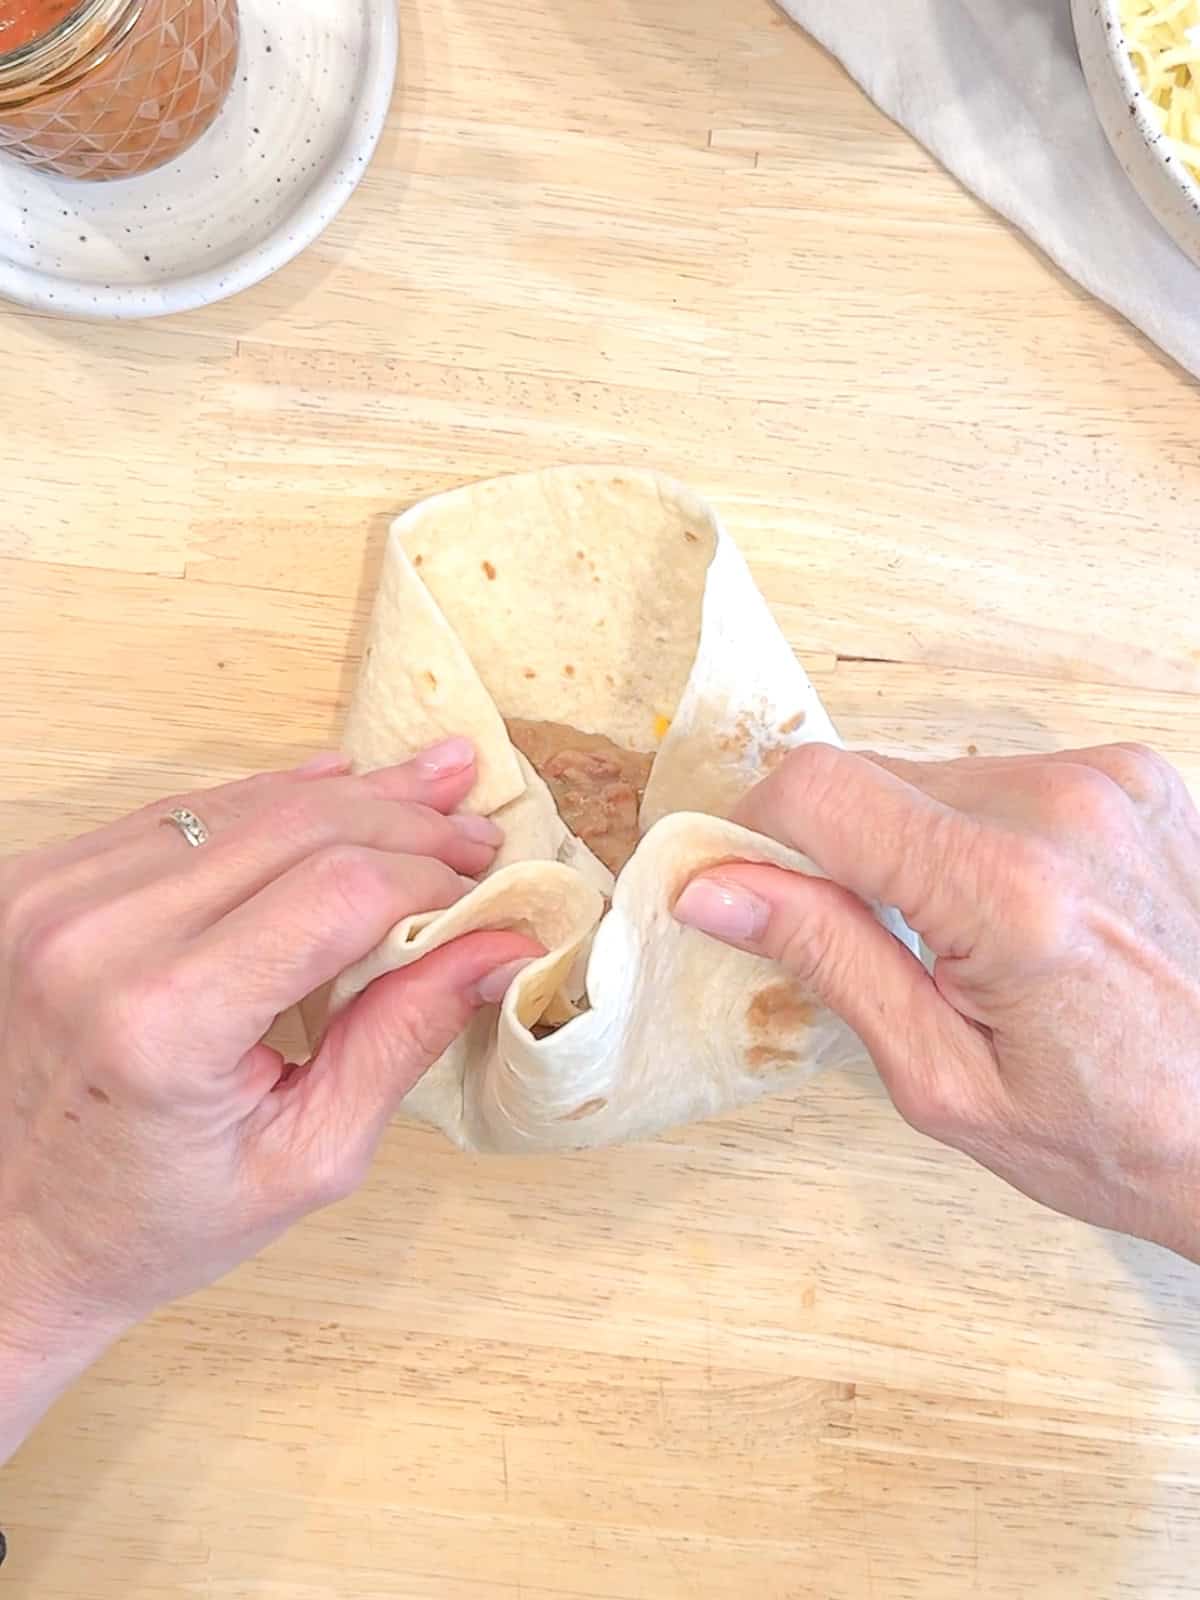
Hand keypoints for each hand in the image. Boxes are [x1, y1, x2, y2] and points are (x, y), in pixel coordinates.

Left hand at [0, 740, 535, 1459]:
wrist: (13, 1232)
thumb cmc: (155, 1218)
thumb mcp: (308, 1157)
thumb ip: (404, 1036)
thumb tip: (501, 947)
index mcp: (164, 1022)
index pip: (340, 891)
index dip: (431, 881)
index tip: (487, 900)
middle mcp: (98, 937)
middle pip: (299, 824)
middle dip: (407, 823)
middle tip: (479, 836)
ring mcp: (57, 896)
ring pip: (246, 802)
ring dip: (351, 796)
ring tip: (432, 793)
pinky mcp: (43, 879)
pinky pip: (187, 812)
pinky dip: (273, 800)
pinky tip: (339, 787)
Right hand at [675, 743, 1199, 1257]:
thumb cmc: (1118, 1132)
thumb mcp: (943, 1080)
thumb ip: (828, 960)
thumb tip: (716, 889)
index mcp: (1006, 891)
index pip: (819, 791)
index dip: (752, 831)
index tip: (740, 887)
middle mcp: (1062, 807)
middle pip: (869, 778)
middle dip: (833, 852)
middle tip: (859, 944)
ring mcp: (1108, 782)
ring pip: (929, 776)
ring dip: (906, 843)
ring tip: (956, 941)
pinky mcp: (1134, 777)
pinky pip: (998, 780)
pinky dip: (974, 835)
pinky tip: (1012, 913)